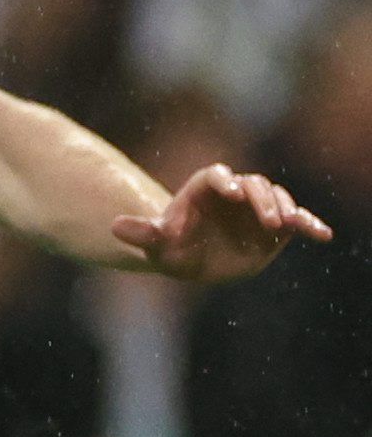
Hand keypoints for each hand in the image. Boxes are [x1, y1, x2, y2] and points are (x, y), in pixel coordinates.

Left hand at [114, 162, 330, 283]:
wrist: (195, 260)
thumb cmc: (172, 249)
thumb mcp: (157, 246)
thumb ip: (142, 234)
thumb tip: (114, 227)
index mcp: (203, 189)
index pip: (216, 175)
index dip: (224, 180)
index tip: (231, 192)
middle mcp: (233, 192)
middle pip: (251, 184)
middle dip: (262, 199)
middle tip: (269, 219)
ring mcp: (256, 206)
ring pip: (275, 196)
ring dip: (285, 208)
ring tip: (290, 225)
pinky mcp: (276, 224)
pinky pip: (296, 220)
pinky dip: (309, 224)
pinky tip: (322, 235)